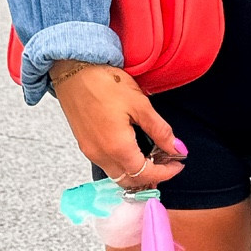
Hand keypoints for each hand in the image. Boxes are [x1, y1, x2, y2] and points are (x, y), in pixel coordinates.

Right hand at [49, 61, 186, 190]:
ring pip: (116, 174)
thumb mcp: (139, 104)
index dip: (166, 173)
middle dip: (150, 177)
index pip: (146, 174)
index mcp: (117, 147)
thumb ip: (160, 130)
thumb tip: (177, 148)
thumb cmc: (104, 82)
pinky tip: (131, 148)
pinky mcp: (84, 143)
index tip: (177, 164)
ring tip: (151, 156)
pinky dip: (122, 163)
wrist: (72, 69)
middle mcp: (101, 155)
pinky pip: (106, 164)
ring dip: (135, 172)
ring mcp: (90, 150)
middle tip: (166, 163)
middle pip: (129, 182)